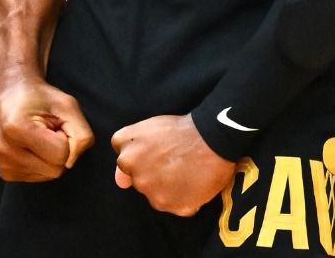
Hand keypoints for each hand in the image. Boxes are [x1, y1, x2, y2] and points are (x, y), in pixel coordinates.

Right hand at [0, 68, 93, 181]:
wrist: (10, 93)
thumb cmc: (42, 98)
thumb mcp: (68, 106)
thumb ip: (81, 135)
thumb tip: (71, 162)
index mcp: (16, 128)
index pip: (61, 154)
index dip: (67, 138)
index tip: (55, 124)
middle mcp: (3, 148)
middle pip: (54, 170)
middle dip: (60, 150)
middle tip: (49, 131)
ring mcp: (1, 163)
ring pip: (47, 176)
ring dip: (50, 157)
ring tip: (39, 137)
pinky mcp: (4, 172)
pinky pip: (38, 177)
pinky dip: (42, 163)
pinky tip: (32, 146)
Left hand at [113, 114, 236, 216]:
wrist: (215, 137)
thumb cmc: (183, 128)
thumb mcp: (149, 126)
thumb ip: (128, 148)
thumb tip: (120, 182)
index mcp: (127, 158)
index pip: (126, 166)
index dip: (143, 158)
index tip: (157, 152)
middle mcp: (138, 180)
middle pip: (143, 182)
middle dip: (155, 174)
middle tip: (175, 161)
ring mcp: (157, 196)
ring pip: (160, 196)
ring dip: (170, 188)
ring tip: (189, 171)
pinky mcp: (177, 207)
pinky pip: (179, 206)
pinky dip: (187, 198)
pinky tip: (197, 182)